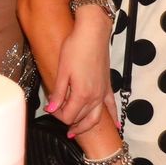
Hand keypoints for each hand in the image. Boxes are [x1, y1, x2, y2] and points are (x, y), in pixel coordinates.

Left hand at [44, 7, 110, 139]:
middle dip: (69, 121)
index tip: (50, 108)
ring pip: (96, 117)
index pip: (68, 116)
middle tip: (58, 117)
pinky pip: (112, 106)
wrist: (92, 33)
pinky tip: (116, 126)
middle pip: (81, 119)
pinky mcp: (108, 86)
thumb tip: (52, 109)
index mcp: (82, 94)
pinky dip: (113, 117)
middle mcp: (95, 97)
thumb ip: (59, 93)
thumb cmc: (75, 49)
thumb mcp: (62, 71)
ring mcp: (103, 92)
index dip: (57, 116)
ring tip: (76, 131)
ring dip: (86, 125)